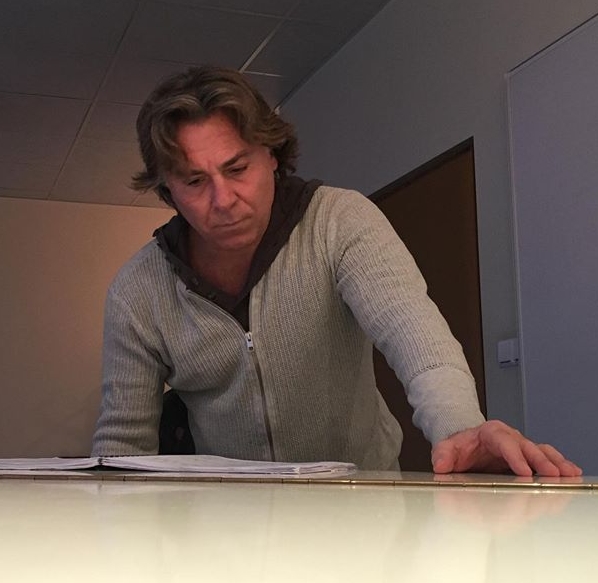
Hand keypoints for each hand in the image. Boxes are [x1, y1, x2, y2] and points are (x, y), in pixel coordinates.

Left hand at [431, 420, 581, 476]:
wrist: (466, 447)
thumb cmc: (461, 448)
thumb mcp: (447, 449)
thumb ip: (442, 456)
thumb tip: (440, 466)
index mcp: (491, 433)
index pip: (504, 442)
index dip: (515, 456)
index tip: (523, 470)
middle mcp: (510, 438)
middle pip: (527, 447)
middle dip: (540, 462)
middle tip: (551, 475)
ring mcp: (521, 448)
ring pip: (542, 452)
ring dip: (555, 463)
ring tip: (568, 474)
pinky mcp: (528, 459)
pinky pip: (547, 459)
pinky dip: (559, 465)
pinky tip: (571, 472)